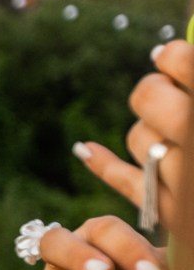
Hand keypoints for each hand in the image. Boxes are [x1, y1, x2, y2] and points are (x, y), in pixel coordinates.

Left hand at [75, 39, 193, 231]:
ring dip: (149, 125)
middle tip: (172, 85)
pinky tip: (86, 149)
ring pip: (139, 138)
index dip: (175, 58)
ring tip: (174, 122)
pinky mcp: (173, 214)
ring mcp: (183, 185)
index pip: (184, 66)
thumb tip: (172, 56)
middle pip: (150, 99)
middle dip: (157, 89)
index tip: (173, 56)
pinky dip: (103, 164)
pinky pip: (127, 181)